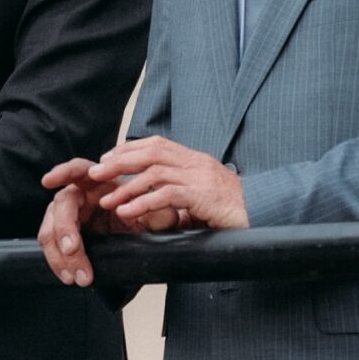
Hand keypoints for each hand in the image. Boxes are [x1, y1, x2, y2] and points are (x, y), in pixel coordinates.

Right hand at [38, 159, 160, 287]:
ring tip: (75, 276)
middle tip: (73, 250)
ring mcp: (70, 217)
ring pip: (50, 232)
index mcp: (99, 182)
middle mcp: (80, 197)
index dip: (62, 173)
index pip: (77, 170)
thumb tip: (162, 211)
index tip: (48, 181)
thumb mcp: (157, 217)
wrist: (142, 240)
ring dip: (60, 255)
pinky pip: (53, 249)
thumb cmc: (146, 220)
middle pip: (60, 207)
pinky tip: (70, 276)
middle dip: (64, 229)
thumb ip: (160, 213)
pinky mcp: (66, 237)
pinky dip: (59, 263)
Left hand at [88, 137, 247, 232]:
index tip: (107, 159)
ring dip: (126, 186)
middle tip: (95, 174)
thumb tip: (153, 200)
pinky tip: (127, 212)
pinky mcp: (202, 196)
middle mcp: (195, 162)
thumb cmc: (231, 209)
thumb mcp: (201, 195)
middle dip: (118, 162)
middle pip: (150, 153)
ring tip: (106, 200)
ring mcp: (199, 177)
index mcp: (194, 159)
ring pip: (154, 173)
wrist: (263, 214)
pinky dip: (143, 204)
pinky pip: (166, 196)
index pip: (156, 144)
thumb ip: (178, 192)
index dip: (129, 150)